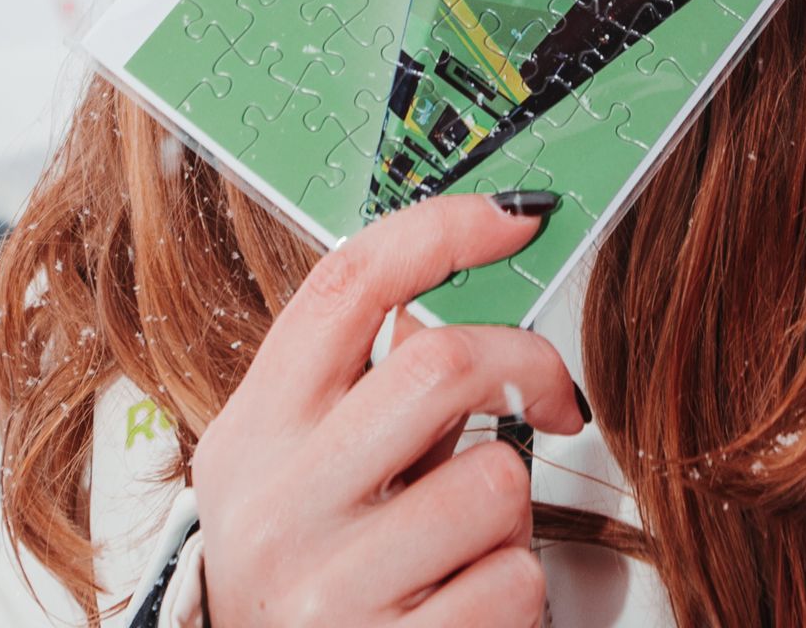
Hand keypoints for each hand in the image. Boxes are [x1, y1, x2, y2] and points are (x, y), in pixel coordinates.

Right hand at [191, 190, 583, 626]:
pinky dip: (512, 588)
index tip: (517, 217)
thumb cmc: (299, 570)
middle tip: (551, 396)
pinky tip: (461, 602)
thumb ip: (354, 387)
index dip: (443, 231)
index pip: (348, 285)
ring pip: (497, 482)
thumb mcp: (288, 467)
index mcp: (254, 430)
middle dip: (527, 367)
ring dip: (510, 509)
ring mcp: (331, 587)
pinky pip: (515, 580)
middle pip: (441, 364)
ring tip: (463, 540)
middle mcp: (279, 503)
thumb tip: (456, 287)